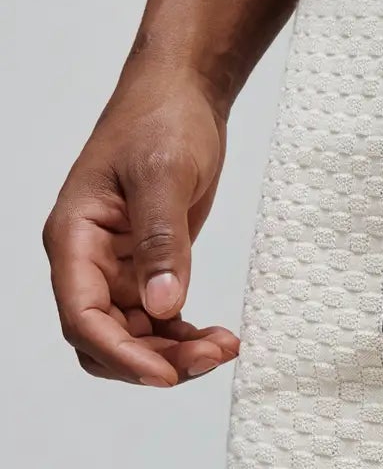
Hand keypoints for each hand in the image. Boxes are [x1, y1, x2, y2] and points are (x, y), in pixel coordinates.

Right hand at [44, 71, 240, 384]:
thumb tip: (163, 306)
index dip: (120, 353)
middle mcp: (87, 259)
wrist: (181, 94)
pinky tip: (215, 336)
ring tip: (223, 346)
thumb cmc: (161, 121)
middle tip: (212, 357)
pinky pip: (154, 320)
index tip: (165, 374)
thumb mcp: (164, 175)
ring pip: (131, 336)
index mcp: (74, 238)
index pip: (82, 316)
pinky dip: (181, 335)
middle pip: (104, 338)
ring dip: (173, 353)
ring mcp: (115, 266)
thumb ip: (162, 242)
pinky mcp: (145, 266)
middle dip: (153, 360)